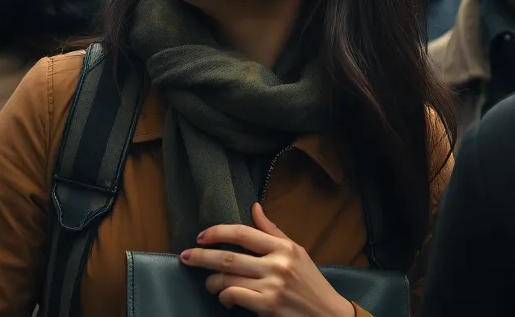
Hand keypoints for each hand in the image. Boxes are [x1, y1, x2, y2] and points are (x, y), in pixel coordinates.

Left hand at [181, 202, 354, 316]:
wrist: (329, 314)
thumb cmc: (310, 283)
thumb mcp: (296, 252)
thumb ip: (272, 231)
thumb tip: (254, 207)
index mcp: (283, 247)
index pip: (242, 233)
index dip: (217, 232)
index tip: (201, 236)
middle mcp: (277, 264)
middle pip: (228, 256)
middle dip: (201, 256)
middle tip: (185, 257)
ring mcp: (272, 286)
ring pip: (227, 279)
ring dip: (212, 282)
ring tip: (209, 283)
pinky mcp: (267, 306)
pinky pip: (233, 296)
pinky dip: (224, 297)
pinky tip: (225, 299)